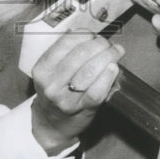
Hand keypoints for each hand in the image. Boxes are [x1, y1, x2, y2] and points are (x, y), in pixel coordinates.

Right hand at [31, 31, 123, 152]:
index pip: (66, 43)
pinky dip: (108, 77)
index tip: (93, 35)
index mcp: (42, 69)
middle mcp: (51, 83)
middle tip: (108, 44)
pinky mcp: (81, 109)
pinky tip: (114, 68)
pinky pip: (97, 90)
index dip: (85, 34)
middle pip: (81, 54)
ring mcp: (65, 98)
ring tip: (117, 52)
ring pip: (90, 69)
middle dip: (100, 44)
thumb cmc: (58, 92)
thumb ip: (67, 52)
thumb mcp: (52, 71)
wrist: (53, 125)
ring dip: (108, 56)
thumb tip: (88, 34)